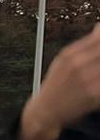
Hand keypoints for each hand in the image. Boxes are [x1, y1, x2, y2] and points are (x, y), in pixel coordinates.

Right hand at [19, 25, 99, 139]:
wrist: (44, 113)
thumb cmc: (55, 86)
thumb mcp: (63, 61)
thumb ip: (84, 44)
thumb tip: (99, 27)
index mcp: (69, 54)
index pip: (98, 38)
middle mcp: (77, 65)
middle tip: (99, 65)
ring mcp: (86, 80)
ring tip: (99, 75)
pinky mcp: (94, 96)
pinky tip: (99, 83)